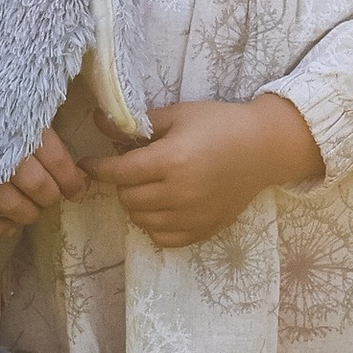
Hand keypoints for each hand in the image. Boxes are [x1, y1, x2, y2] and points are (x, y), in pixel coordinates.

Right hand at [0, 68, 89, 242]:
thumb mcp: (16, 97)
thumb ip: (40, 117)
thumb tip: (71, 143)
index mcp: (20, 127)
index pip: (58, 163)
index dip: (72, 180)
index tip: (79, 186)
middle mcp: (1, 154)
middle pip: (39, 188)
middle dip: (51, 197)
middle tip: (53, 196)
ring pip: (14, 207)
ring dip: (28, 213)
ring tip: (32, 210)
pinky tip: (9, 226)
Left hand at [93, 94, 323, 251]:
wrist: (263, 148)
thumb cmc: (219, 124)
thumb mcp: (178, 114)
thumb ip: (138, 124)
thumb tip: (99, 124)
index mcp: (173, 160)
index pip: (119, 172)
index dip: (98, 167)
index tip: (89, 163)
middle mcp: (181, 193)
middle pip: (127, 197)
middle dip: (123, 182)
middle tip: (133, 168)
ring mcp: (192, 216)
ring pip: (140, 220)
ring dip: (137, 203)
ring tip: (149, 186)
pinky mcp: (203, 230)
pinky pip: (161, 238)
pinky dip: (154, 224)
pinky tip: (163, 207)